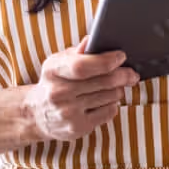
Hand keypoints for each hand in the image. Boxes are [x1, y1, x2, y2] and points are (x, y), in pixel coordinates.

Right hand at [24, 38, 138, 142]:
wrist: (37, 114)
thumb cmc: (54, 83)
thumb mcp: (58, 63)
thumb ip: (77, 52)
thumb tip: (91, 40)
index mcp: (53, 71)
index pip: (82, 66)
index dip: (105, 61)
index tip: (121, 56)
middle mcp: (58, 93)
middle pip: (102, 82)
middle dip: (123, 75)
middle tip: (131, 73)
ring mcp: (67, 113)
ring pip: (109, 96)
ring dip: (118, 89)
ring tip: (116, 86)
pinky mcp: (78, 128)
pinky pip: (109, 112)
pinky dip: (112, 104)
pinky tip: (106, 100)